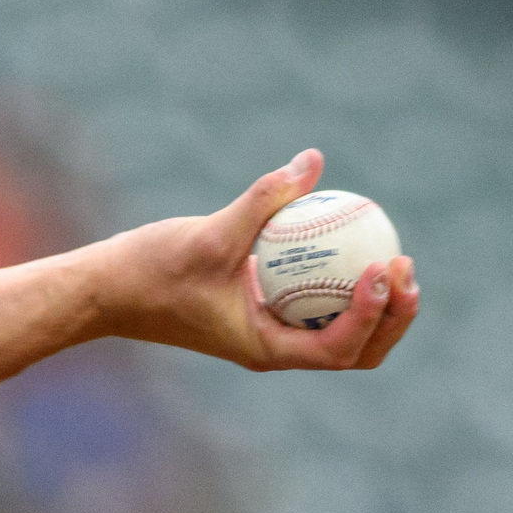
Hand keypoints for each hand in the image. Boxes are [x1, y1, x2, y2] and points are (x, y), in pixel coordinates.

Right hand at [82, 150, 416, 373]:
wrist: (108, 291)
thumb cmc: (151, 272)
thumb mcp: (209, 235)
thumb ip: (264, 200)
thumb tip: (311, 160)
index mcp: (266, 349)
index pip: (337, 349)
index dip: (371, 314)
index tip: (379, 267)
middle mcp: (277, 348)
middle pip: (357, 352)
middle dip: (392, 318)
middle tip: (404, 264)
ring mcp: (274, 333)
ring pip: (345, 332)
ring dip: (379, 304)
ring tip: (396, 257)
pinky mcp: (266, 311)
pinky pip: (320, 303)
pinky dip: (345, 282)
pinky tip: (355, 238)